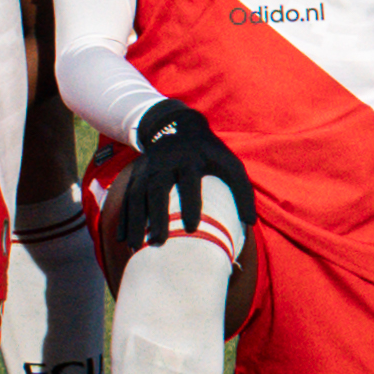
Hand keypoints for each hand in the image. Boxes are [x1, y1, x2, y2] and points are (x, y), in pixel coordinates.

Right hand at [118, 100, 252, 247]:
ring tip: (138, 247)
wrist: (175, 126)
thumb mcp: (230, 164)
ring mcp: (146, 169)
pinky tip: (124, 239)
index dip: (190, 204)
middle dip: (157, 217)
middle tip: (160, 243)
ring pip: (137, 196)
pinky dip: (124, 219)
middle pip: (157, 190)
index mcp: (190, 160)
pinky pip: (126, 198)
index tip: (192, 228)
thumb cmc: (209, 153)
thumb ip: (242, 191)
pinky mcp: (135, 175)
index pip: (189, 182)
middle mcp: (164, 164)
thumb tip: (249, 222)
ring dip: (135, 222)